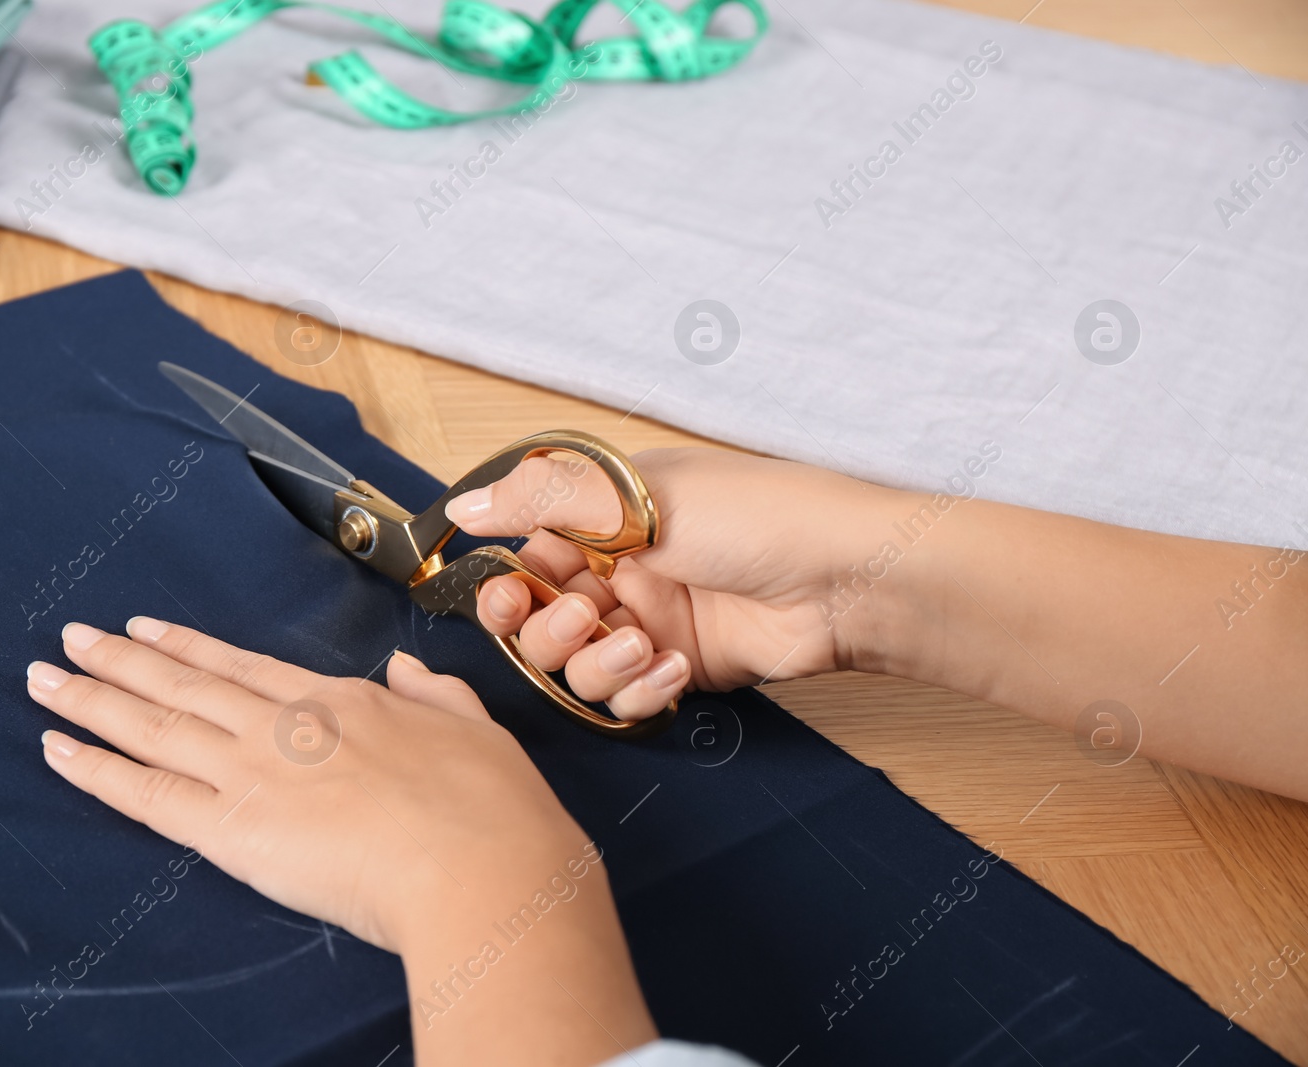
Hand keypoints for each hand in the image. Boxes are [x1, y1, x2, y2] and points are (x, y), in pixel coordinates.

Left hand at [26, 619, 656, 1064]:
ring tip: (44, 678)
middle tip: (72, 637)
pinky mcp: (235, 831)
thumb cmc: (491, 807)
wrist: (482, 866)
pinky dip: (98, 770)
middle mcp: (286, 726)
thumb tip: (404, 670)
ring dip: (93, 700)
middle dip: (123, 660)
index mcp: (342, 702)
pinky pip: (149, 795)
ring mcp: (255, 773)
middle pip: (186, 685)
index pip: (246, 667)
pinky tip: (57, 751)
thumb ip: (432, 694)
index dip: (191, 648)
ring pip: (155, 727)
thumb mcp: (474, 725)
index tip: (148, 630)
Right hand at [444, 448, 898, 716]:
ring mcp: (649, 622)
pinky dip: (639, 691)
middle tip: (584, 619)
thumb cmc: (755, 514)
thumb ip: (540, 501)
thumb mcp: (635, 494)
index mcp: (604, 515)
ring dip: (596, 665)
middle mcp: (619, 569)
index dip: (506, 586)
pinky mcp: (678, 668)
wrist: (847, 576)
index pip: (523, 557)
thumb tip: (461, 507)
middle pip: (537, 621)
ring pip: (576, 667)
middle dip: (547, 632)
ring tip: (640, 646)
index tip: (509, 597)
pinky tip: (672, 669)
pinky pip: (627, 697)